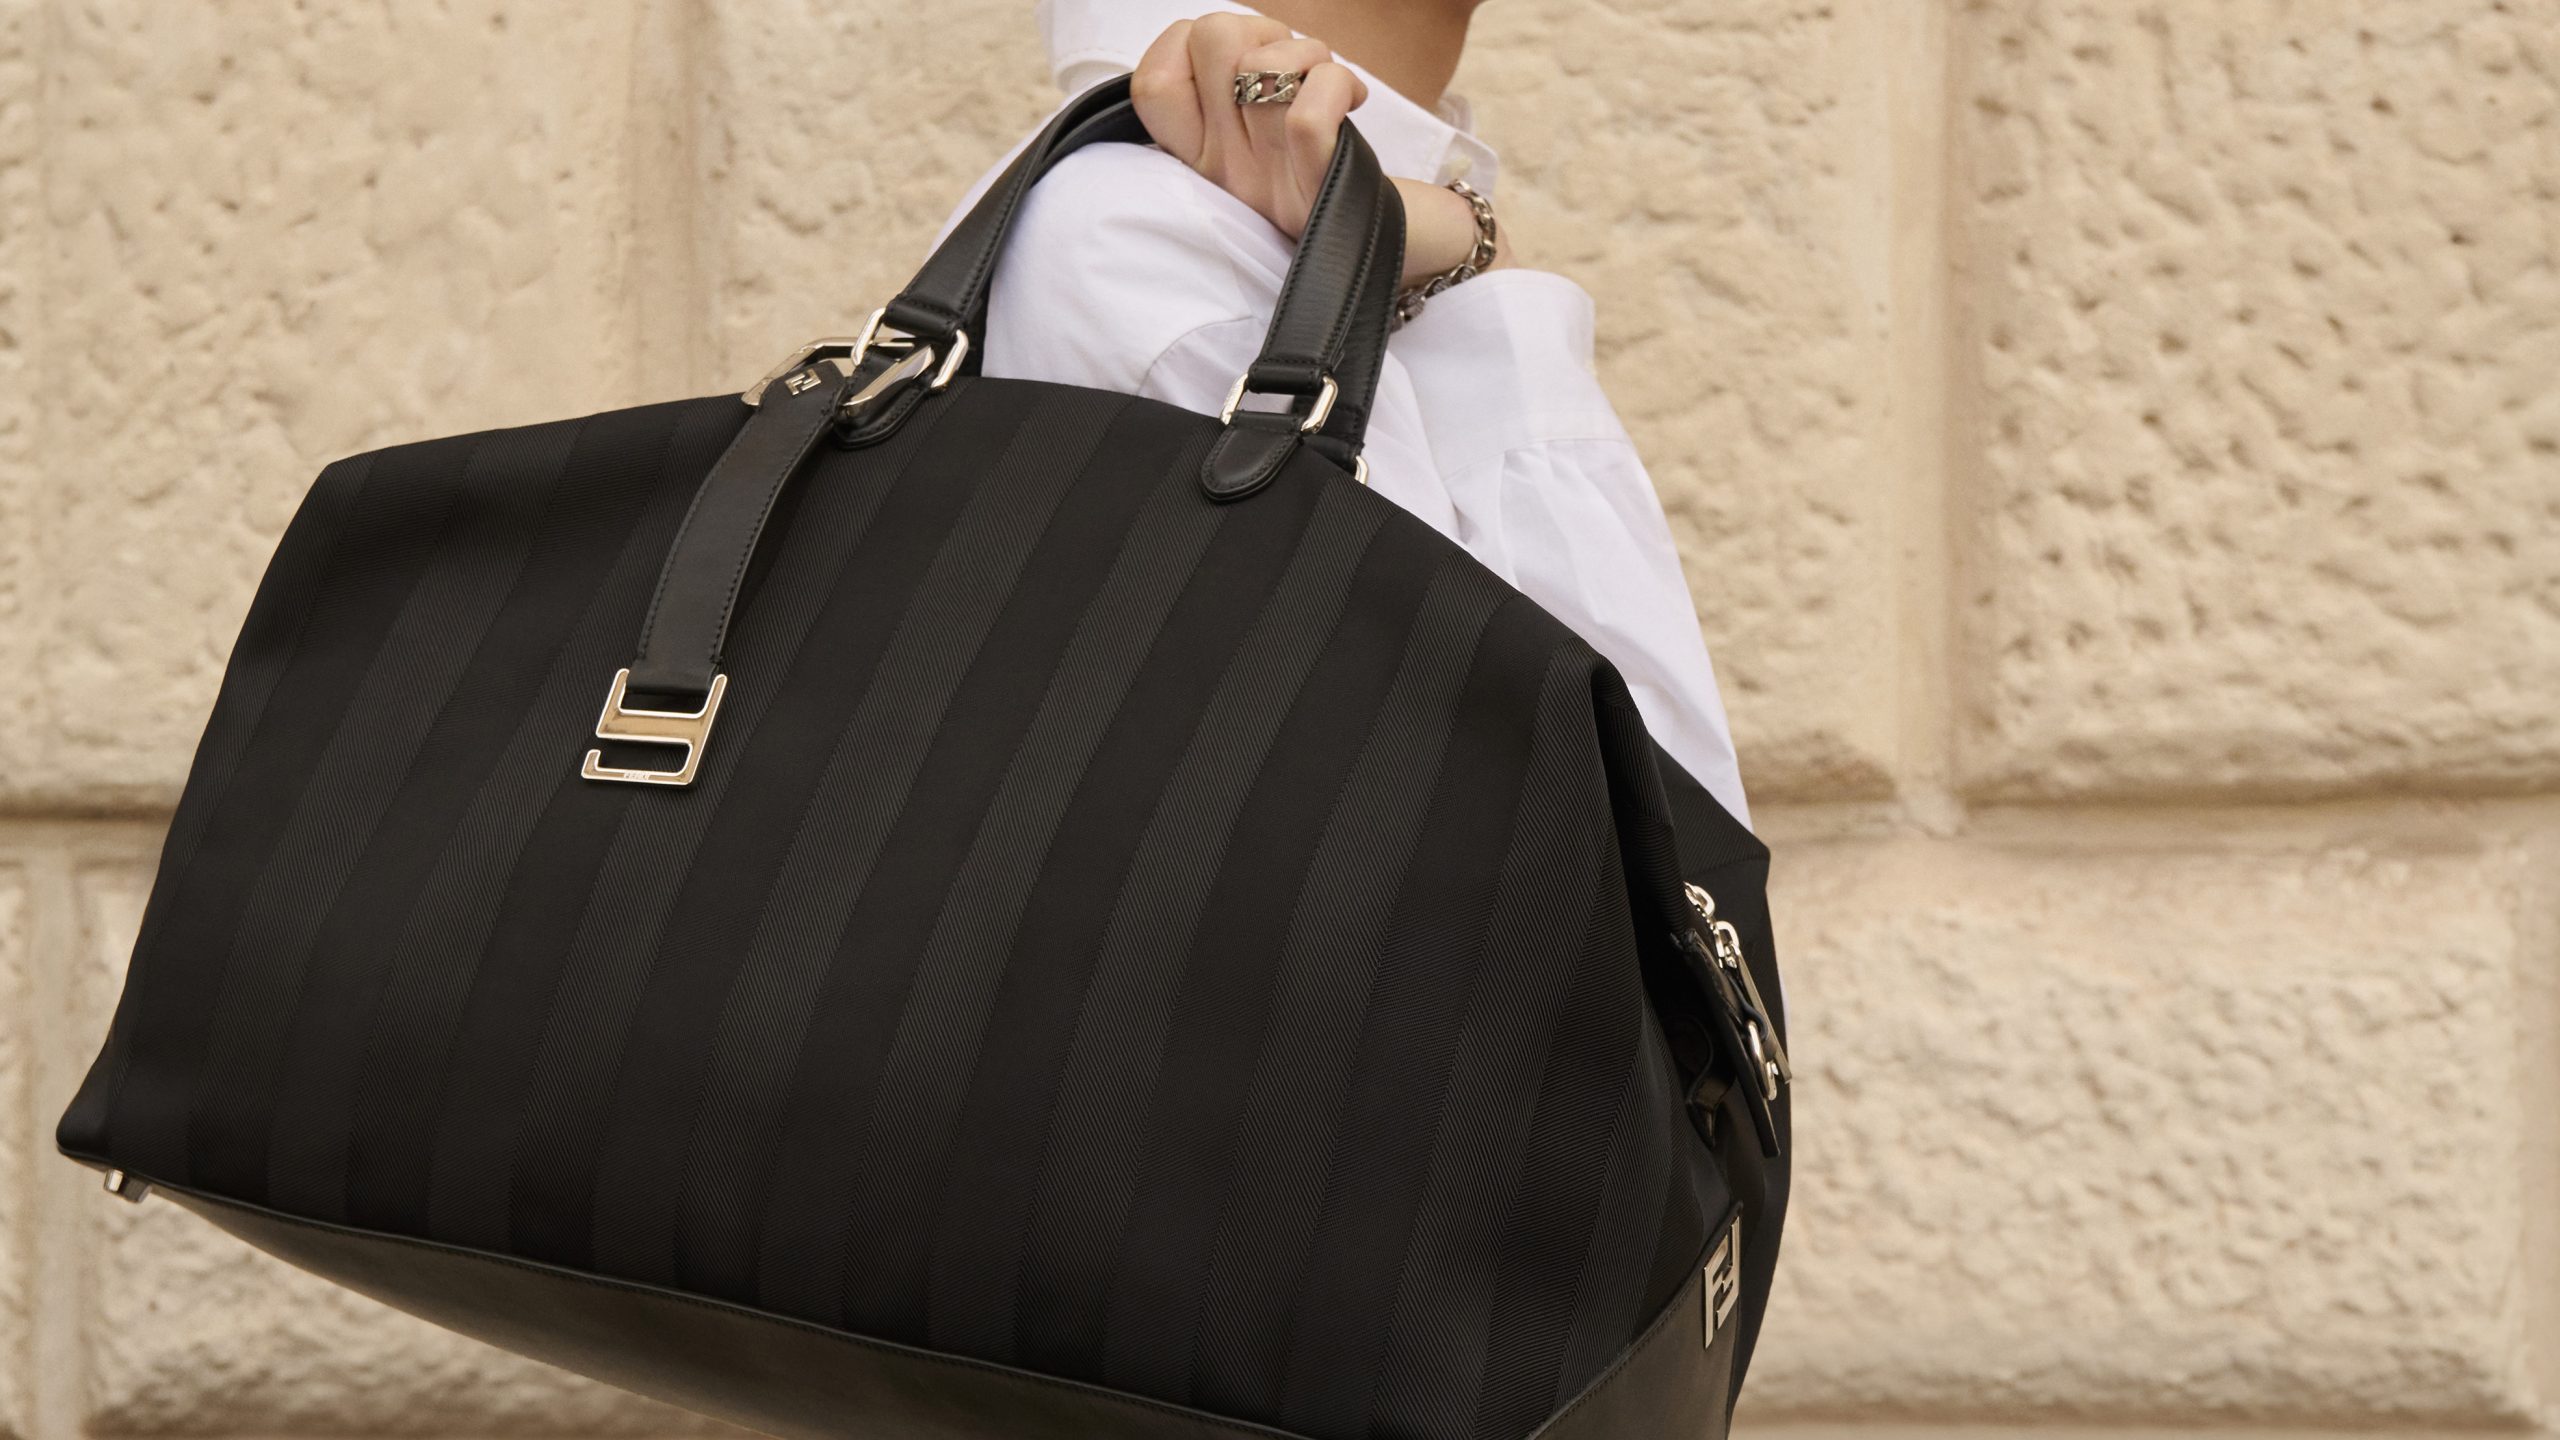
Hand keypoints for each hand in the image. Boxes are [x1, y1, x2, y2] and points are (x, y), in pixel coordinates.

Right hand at [1131, 15, 1506, 288]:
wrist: (1411, 253)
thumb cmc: (1340, 184)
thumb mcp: (1270, 136)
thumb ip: (1237, 91)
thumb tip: (1221, 37)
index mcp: (1205, 156)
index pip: (1151, 83)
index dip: (1184, 43)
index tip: (1237, 62)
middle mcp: (1229, 169)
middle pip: (1209, 41)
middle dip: (1257, 28)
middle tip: (1293, 72)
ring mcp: (1273, 182)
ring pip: (1259, 67)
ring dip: (1305, 52)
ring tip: (1330, 85)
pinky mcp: (1326, 190)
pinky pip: (1306, 115)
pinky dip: (1333, 84)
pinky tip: (1354, 99)